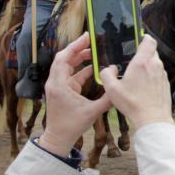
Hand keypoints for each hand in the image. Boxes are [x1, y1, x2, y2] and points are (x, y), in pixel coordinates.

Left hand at [37, 35, 112, 156]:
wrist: (58, 138)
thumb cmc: (71, 125)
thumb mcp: (93, 111)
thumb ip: (107, 98)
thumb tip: (119, 86)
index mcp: (59, 84)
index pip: (64, 58)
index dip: (75, 46)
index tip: (87, 37)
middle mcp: (55, 82)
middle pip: (65, 59)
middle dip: (78, 48)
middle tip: (92, 40)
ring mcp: (58, 86)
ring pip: (67, 66)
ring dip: (79, 58)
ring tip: (94, 51)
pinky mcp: (62, 90)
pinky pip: (71, 75)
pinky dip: (81, 69)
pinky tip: (93, 67)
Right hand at [100, 35, 172, 127]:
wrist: (152, 118)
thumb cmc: (133, 104)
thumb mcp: (112, 89)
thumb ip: (106, 75)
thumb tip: (108, 69)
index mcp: (142, 62)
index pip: (149, 41)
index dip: (144, 38)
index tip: (138, 40)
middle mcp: (155, 65)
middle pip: (152, 51)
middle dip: (143, 53)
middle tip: (132, 61)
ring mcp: (162, 74)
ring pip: (156, 63)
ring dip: (148, 66)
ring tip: (137, 76)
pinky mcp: (166, 83)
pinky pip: (159, 74)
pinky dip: (152, 76)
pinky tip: (144, 86)